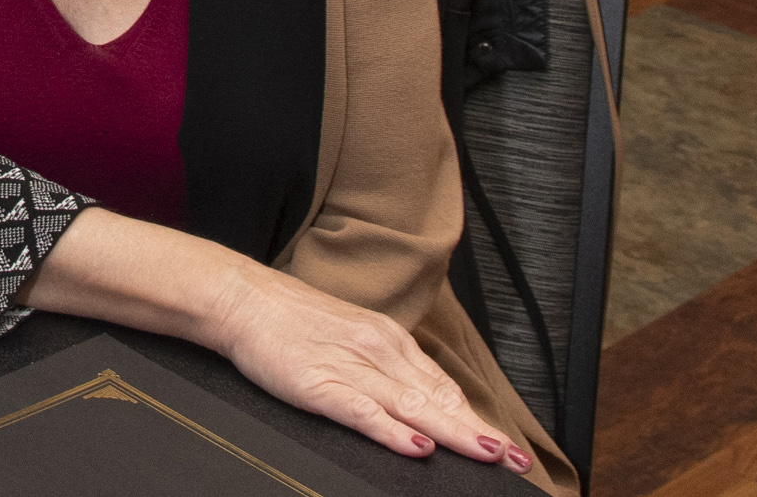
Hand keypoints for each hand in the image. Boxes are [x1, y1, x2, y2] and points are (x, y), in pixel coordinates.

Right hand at [203, 259, 532, 470]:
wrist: (240, 297)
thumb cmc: (289, 320)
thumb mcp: (350, 336)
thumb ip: (385, 369)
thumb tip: (420, 408)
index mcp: (387, 340)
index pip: (443, 386)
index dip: (477, 418)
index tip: (508, 446)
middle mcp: (377, 351)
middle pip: (437, 399)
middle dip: (480, 433)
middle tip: (516, 459)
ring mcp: (348, 367)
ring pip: (411, 406)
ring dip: (454, 433)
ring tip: (488, 454)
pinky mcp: (317, 383)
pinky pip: (362, 411)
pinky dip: (392, 431)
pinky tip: (416, 447)